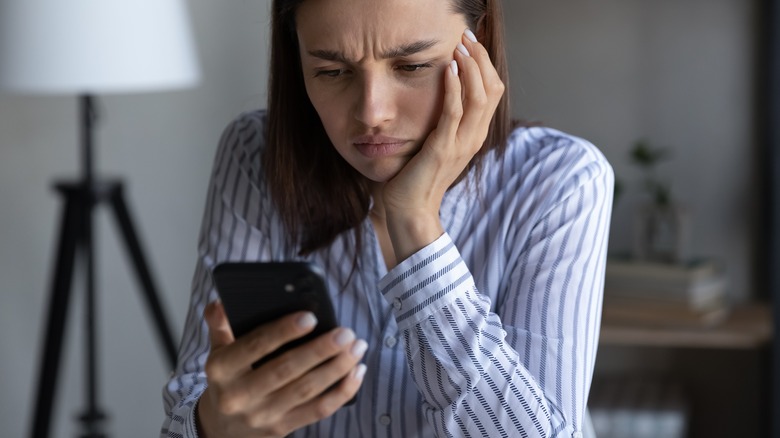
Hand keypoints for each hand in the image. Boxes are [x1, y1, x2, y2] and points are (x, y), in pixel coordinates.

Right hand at [197, 300, 366, 437]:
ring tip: (357, 348)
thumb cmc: (227, 380)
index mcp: (221, 369)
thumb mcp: (216, 351)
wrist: (220, 429)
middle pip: (286, 369)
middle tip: (345, 333)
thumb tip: (221, 302)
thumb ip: (220, 325)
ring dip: (337, 368)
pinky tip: (356, 373)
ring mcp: (261, 415)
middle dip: (320, 350)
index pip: (255, 345)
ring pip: (306, 390)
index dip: (284, 331)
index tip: (311, 317)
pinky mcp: (281, 429)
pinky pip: (317, 410)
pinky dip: (341, 392)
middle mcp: (239, 394)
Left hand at [382, 29, 504, 259]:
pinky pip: (454, 112)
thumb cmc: (416, 177)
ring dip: (470, 67)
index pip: (492, 92)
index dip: (485, 65)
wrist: (410, 210)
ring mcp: (461, 144)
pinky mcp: (443, 149)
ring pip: (479, 97)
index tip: (471, 44)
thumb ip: (442, 123)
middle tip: (466, 37)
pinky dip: (454, 87)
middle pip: (492, 89)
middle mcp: (474, 138)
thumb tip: (438, 96)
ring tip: (459, 46)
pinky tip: (448, 69)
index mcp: (474, 136)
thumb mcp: (436, 144)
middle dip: (481, 59)